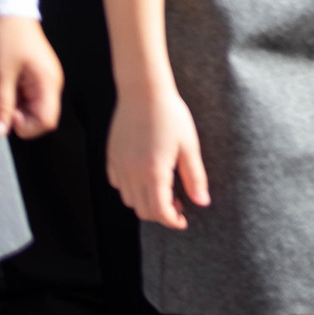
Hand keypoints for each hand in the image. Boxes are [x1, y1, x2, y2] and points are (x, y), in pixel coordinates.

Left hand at [0, 16, 61, 138]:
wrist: (8, 12)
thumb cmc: (7, 38)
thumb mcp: (0, 74)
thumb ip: (1, 106)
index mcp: (48, 82)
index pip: (47, 121)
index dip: (26, 126)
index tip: (7, 114)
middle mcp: (50, 83)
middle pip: (41, 117)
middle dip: (19, 118)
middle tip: (1, 104)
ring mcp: (43, 80)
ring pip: (32, 108)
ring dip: (15, 108)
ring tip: (1, 91)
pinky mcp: (35, 77)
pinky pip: (27, 98)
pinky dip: (14, 99)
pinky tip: (4, 86)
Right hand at [106, 81, 205, 229]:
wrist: (144, 93)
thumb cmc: (171, 116)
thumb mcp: (189, 147)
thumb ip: (195, 177)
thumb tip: (202, 202)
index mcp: (154, 174)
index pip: (160, 212)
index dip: (172, 221)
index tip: (183, 221)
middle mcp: (132, 174)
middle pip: (142, 210)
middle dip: (160, 214)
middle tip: (178, 205)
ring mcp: (118, 166)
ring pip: (128, 199)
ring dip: (145, 202)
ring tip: (164, 191)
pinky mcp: (111, 157)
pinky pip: (117, 184)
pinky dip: (130, 189)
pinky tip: (145, 177)